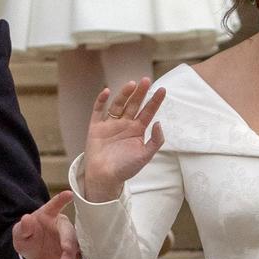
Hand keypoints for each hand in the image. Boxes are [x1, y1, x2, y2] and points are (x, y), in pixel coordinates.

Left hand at [13, 191, 80, 258]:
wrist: (33, 256)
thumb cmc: (27, 239)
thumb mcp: (20, 235)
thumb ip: (23, 228)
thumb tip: (26, 218)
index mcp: (48, 215)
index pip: (55, 205)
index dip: (62, 199)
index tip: (70, 194)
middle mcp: (61, 225)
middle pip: (69, 231)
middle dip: (69, 243)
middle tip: (65, 254)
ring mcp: (69, 238)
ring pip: (77, 244)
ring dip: (73, 255)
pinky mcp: (73, 251)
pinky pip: (78, 257)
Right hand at [81, 79, 165, 202]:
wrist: (104, 178)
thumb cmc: (126, 169)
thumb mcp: (145, 156)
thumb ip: (155, 141)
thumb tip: (159, 123)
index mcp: (137, 130)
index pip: (148, 112)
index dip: (155, 101)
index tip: (162, 89)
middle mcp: (124, 124)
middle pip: (134, 104)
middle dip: (140, 92)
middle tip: (146, 80)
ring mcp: (110, 124)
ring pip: (118, 105)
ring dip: (124, 94)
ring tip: (131, 84)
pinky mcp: (96, 127)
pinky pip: (98, 111)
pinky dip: (101, 101)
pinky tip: (106, 91)